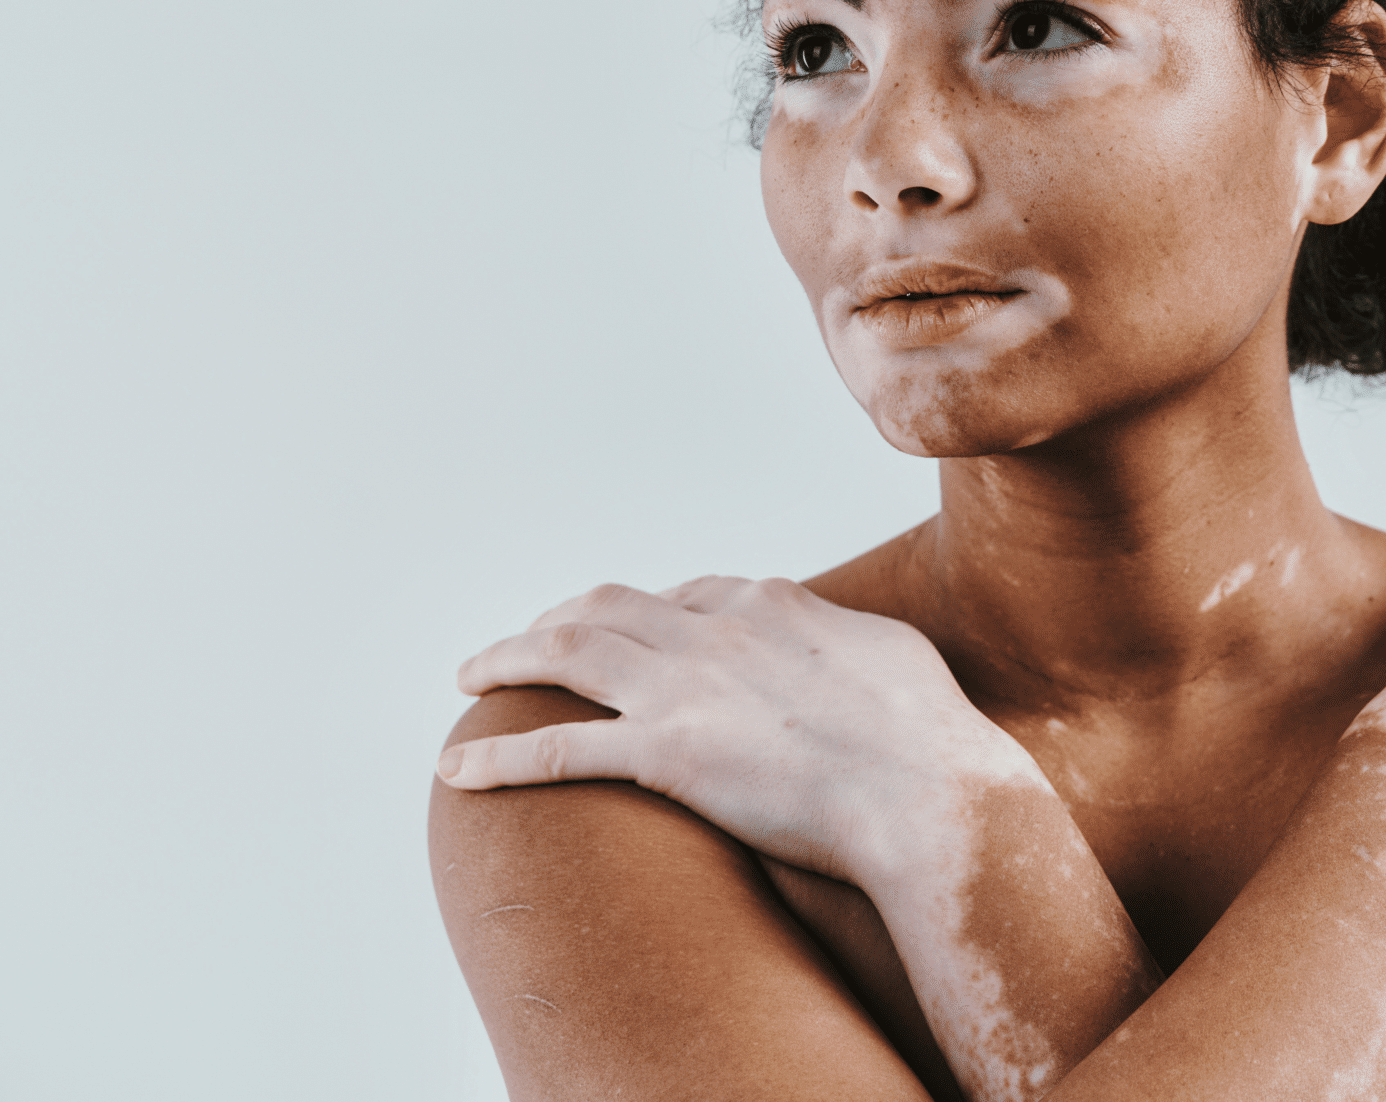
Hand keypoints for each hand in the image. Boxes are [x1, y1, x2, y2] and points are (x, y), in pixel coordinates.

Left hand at [435, 576, 1040, 884]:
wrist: (929, 793)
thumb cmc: (929, 735)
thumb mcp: (890, 653)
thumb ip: (846, 640)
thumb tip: (843, 645)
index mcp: (769, 603)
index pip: (688, 593)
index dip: (646, 610)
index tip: (628, 628)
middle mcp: (712, 632)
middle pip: (608, 607)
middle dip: (557, 618)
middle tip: (526, 640)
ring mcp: (684, 690)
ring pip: (567, 654)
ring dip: (507, 659)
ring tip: (470, 675)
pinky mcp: (666, 756)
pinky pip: (558, 751)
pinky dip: (499, 758)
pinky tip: (456, 771)